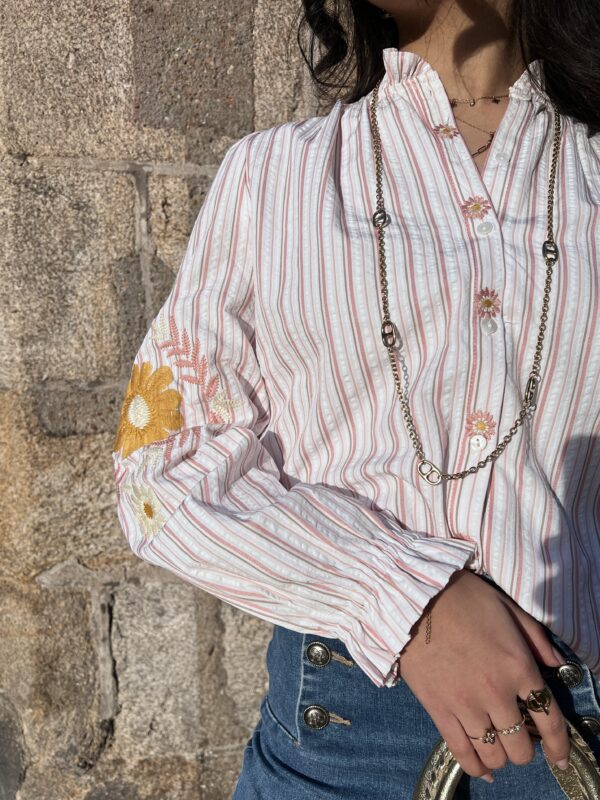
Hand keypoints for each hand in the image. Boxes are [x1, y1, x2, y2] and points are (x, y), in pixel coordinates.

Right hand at [398, 569, 570, 782]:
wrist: (414, 597)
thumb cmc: (462, 597)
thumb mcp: (508, 608)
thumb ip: (536, 637)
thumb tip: (555, 663)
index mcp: (519, 667)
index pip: (550, 721)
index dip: (559, 746)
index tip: (560, 757)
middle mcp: (497, 693)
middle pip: (522, 746)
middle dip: (525, 748)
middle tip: (518, 736)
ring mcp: (466, 705)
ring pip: (494, 755)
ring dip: (501, 757)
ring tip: (498, 746)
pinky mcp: (439, 710)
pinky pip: (462, 753)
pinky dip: (475, 767)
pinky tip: (482, 769)